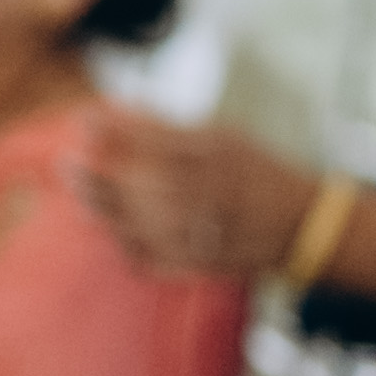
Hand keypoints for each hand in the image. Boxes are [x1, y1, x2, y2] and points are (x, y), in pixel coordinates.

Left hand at [84, 112, 325, 282]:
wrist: (308, 225)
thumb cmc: (258, 172)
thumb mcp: (227, 139)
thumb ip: (175, 130)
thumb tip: (123, 113)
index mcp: (220, 156)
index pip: (159, 141)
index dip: (116, 131)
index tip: (82, 120)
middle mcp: (215, 192)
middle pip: (145, 186)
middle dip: (101, 176)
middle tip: (68, 165)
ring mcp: (211, 230)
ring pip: (146, 226)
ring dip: (108, 214)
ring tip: (83, 203)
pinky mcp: (207, 263)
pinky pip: (158, 259)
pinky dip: (134, 250)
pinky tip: (119, 237)